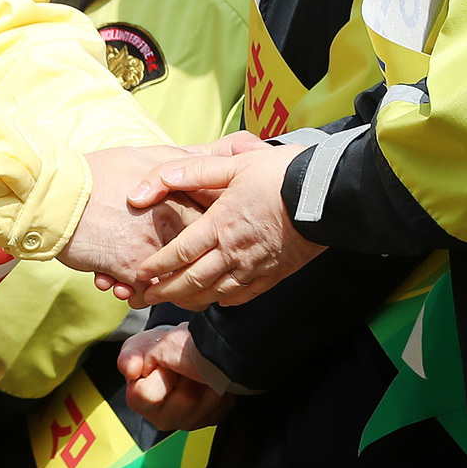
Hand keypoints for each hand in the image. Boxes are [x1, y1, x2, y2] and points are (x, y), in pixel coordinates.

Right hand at [58, 145, 194, 288]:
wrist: (55, 194)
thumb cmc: (94, 173)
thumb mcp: (139, 156)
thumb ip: (173, 162)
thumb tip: (196, 162)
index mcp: (178, 196)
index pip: (212, 225)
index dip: (206, 240)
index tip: (197, 249)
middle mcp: (171, 223)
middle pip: (196, 259)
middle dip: (186, 272)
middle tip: (172, 275)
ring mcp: (151, 247)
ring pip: (172, 281)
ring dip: (157, 286)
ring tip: (139, 282)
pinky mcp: (129, 268)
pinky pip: (143, 292)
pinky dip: (131, 294)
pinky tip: (115, 284)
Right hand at [117, 324, 236, 430]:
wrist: (177, 352)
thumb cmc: (153, 352)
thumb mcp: (136, 349)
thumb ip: (129, 358)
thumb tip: (132, 369)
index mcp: (141, 404)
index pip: (149, 395)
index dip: (159, 372)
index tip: (163, 360)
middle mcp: (166, 419)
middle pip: (186, 399)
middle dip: (189, 372)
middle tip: (183, 361)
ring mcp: (192, 422)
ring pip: (209, 399)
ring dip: (207, 375)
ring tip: (197, 365)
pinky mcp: (214, 417)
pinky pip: (225, 400)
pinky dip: (220, 381)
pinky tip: (209, 374)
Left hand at [123, 144, 325, 307]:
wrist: (326, 195)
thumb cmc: (278, 175)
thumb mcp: (231, 164)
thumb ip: (187, 172)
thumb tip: (146, 186)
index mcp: (219, 225)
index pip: (179, 253)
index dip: (156, 266)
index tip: (139, 275)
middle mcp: (233, 252)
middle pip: (192, 280)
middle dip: (166, 291)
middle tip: (146, 297)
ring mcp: (255, 267)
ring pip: (215, 293)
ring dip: (191, 300)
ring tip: (174, 303)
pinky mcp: (274, 274)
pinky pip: (244, 294)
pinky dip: (225, 300)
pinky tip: (216, 300)